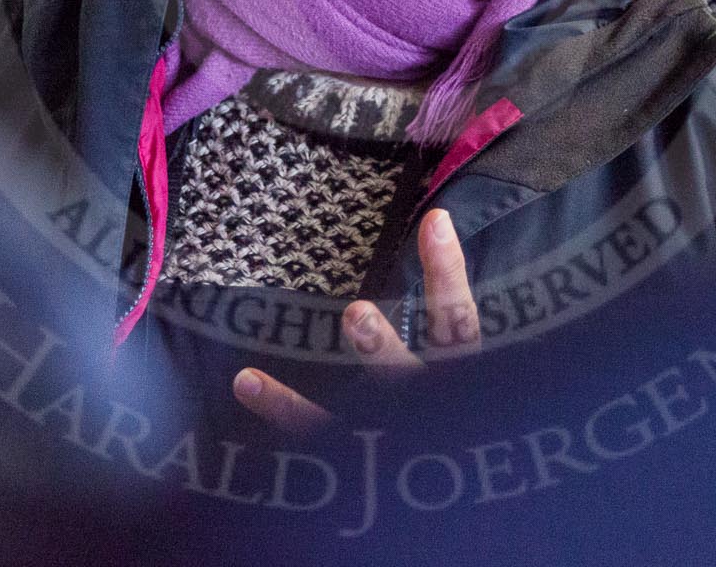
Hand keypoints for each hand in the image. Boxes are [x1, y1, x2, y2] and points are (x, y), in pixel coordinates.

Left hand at [231, 208, 478, 433]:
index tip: (435, 220)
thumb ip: (450, 322)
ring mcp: (389, 435)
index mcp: (461, 378)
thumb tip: (440, 230)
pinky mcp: (356, 457)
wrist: (454, 497)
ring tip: (291, 358)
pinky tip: (245, 381)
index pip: (458, 323)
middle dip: (381, 349)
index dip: (448, 274)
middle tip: (354, 315)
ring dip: (309, 394)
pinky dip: (280, 407)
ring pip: (354, 415)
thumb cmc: (461, 418)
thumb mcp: (471, 372)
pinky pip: (315, 434)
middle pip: (402, 380)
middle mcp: (427, 407)